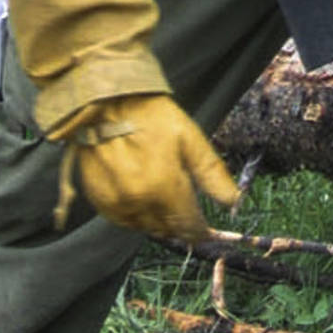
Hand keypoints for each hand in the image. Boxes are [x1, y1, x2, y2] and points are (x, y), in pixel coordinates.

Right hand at [56, 93, 239, 241]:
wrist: (103, 102)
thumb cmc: (148, 115)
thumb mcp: (189, 137)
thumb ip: (211, 173)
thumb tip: (233, 201)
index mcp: (163, 187)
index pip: (188, 226)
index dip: (202, 231)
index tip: (208, 230)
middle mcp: (138, 202)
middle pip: (168, 230)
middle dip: (181, 223)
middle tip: (186, 206)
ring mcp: (115, 204)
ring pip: (147, 228)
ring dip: (160, 220)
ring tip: (164, 196)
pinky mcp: (99, 202)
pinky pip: (125, 221)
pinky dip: (137, 215)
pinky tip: (143, 195)